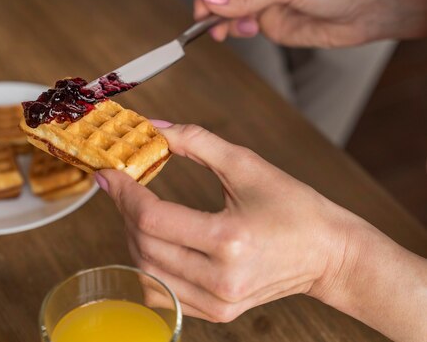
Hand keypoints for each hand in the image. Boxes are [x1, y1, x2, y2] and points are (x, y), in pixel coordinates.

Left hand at [95, 123, 426, 341]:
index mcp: (229, 240)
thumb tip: (154, 127)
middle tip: (121, 185)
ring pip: (146, 272)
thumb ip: (196, 141)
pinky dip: (148, 266)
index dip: (123, 192)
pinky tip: (153, 242)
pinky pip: (162, 293)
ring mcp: (218, 302)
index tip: (110, 172)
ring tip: (137, 211)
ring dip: (133, 238)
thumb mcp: (247, 165)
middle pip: (144, 245)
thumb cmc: (295, 207)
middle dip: (124, 211)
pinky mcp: (218, 312)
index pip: (151, 218)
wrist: (329, 254)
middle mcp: (220, 278)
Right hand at [194, 0, 426, 46]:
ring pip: (230, 14)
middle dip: (215, 10)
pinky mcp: (269, 24)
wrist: (366, 11)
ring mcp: (264, 2)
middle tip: (210, 25)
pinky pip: (243, 28)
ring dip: (227, 23)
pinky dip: (239, 31)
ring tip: (236, 28)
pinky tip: (248, 30)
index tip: (201, 10)